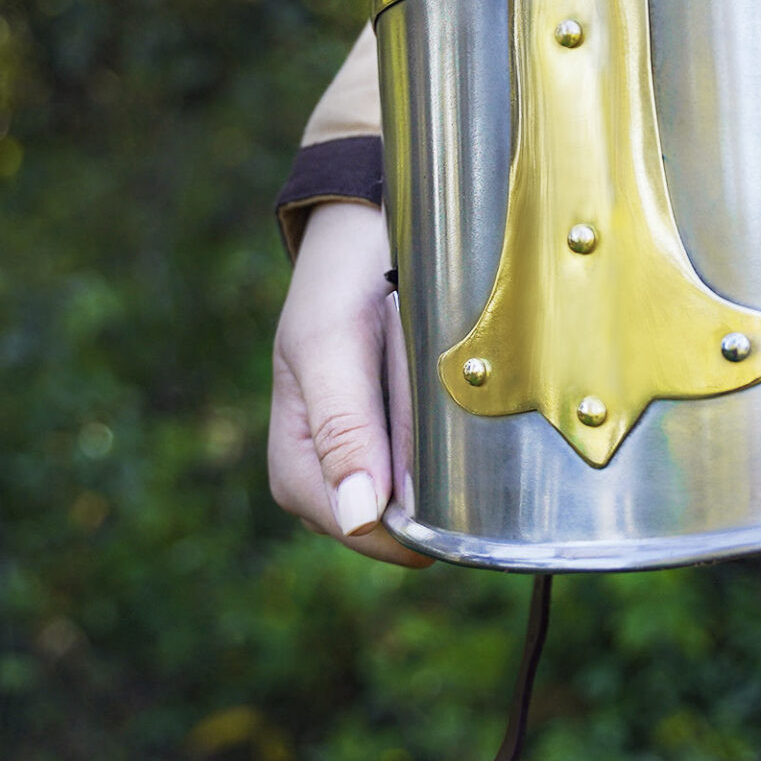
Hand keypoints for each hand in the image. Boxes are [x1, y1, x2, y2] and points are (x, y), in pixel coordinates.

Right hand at [268, 199, 432, 568]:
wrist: (367, 230)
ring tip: (434, 366)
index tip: (441, 432)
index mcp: (298, 470)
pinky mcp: (410, 435)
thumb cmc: (338, 285)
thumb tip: (359, 518)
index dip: (417, 505)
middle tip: (435, 379)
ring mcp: (376, 459)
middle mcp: (336, 477)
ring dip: (454, 435)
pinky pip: (452, 449)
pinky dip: (462, 415)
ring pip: (438, 483)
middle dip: (440, 463)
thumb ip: (343, 430)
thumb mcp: (331, 347)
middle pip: (410, 514)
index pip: (370, 531)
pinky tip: (452, 372)